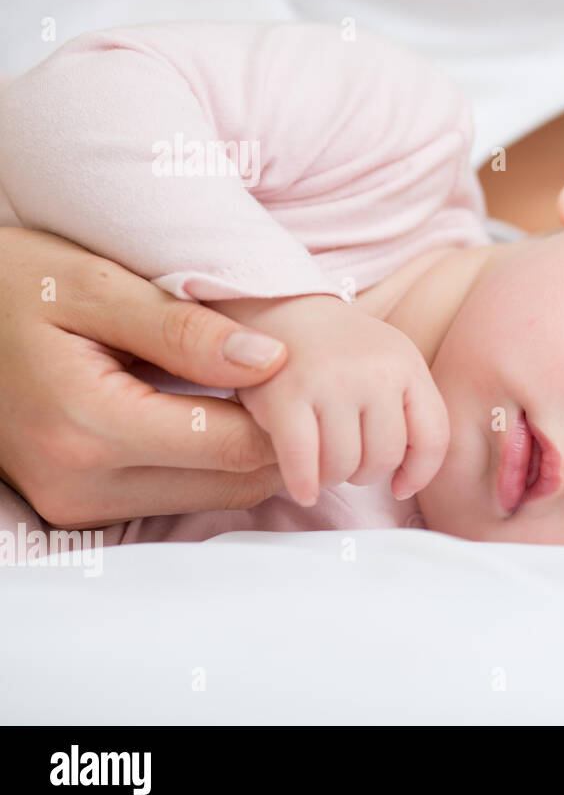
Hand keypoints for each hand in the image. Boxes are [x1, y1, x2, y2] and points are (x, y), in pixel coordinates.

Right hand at [0, 227, 287, 527]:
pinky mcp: (78, 510)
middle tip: (291, 379)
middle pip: (234, 483)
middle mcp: (82, 485)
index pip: (237, 447)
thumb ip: (184, 328)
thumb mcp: (95, 285)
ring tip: (254, 390)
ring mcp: (76, 506)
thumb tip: (273, 361)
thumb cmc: (12, 284)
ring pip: (214, 498)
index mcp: (91, 428)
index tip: (303, 367)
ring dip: (246, 453)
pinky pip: (177, 498)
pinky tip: (214, 411)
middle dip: (276, 436)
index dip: (287, 413)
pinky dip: (210, 463)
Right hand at [216, 295, 448, 505]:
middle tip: (346, 461)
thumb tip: (407, 484)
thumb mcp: (390, 367)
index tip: (400, 486)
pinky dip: (304, 485)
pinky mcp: (285, 396)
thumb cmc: (338, 355)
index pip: (434, 437)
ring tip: (321, 462)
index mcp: (407, 365)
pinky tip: (303, 491)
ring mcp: (331, 382)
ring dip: (332, 476)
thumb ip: (409, 413)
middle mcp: (374, 371)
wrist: (280, 310)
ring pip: (344, 466)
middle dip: (365, 473)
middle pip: (384, 458)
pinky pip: (304, 464)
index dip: (420, 474)